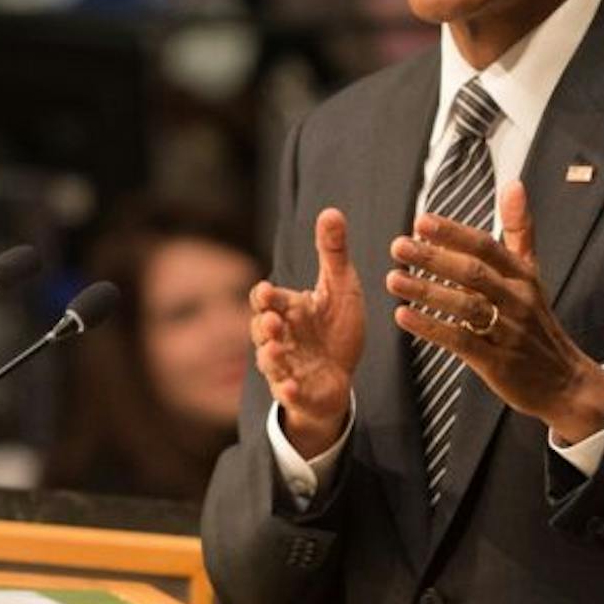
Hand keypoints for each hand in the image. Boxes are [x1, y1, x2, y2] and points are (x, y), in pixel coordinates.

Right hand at [250, 208, 365, 455]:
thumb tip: (331, 211)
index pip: (266, 300)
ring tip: (275, 350)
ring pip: (270, 361)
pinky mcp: (299, 392)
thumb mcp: (340, 287)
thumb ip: (333, 252)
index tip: (269, 291)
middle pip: (263, 330)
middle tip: (274, 320)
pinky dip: (287, 390)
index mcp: (289, 310)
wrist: (340, 377)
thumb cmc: (335, 329)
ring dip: (271, 356)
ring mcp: (287, 366)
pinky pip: (288, 393)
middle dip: (266, 325)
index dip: (265, 297)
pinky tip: (290, 387)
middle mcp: (281, 338)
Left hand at [386, 180, 603, 442]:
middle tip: (399, 247)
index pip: (487, 246)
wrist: (562, 380)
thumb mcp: (532, 273)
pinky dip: (431, 328)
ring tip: (394, 279)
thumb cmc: (537, 322)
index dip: (453, 233)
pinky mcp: (497, 361)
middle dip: (434, 258)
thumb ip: (519, 229)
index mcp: (523, 275)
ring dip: (427, 292)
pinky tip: (404, 317)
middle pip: (473, 273)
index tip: (421, 222)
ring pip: (465, 306)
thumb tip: (513, 185)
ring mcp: (508, 331)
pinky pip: (460, 341)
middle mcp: (517, 299)